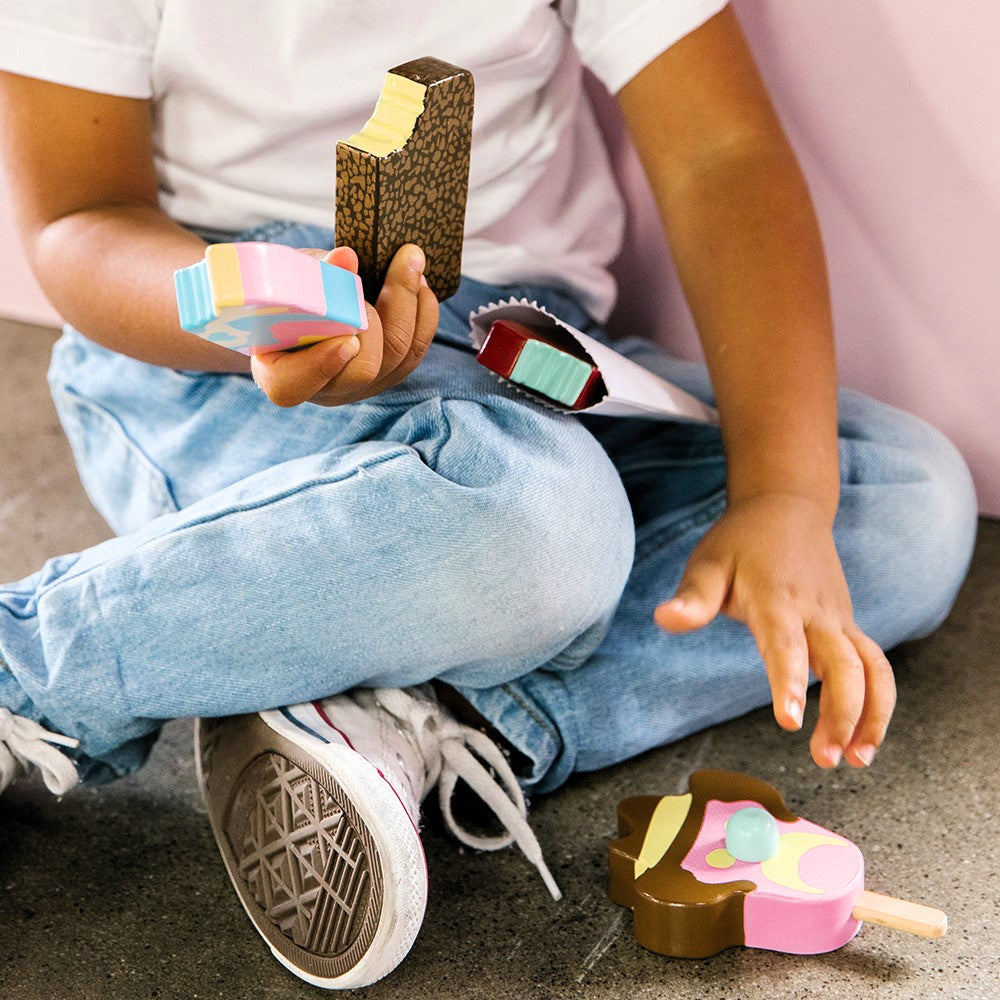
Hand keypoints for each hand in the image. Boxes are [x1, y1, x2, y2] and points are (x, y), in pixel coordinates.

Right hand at [251, 244, 438, 406]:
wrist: (303, 304)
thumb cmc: (285, 292)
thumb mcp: (287, 277)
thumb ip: (312, 273)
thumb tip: (346, 258)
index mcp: (280, 372)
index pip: (293, 386)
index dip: (320, 366)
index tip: (344, 336)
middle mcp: (322, 389)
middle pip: (362, 370)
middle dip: (379, 317)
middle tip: (384, 271)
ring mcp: (359, 387)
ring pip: (398, 359)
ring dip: (408, 305)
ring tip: (409, 262)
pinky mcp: (387, 376)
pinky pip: (414, 352)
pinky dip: (423, 315)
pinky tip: (420, 284)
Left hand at [654, 492, 895, 769]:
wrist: (788, 508)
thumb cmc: (740, 542)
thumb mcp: (709, 562)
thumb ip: (693, 598)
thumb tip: (664, 619)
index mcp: (777, 598)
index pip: (786, 644)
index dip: (789, 681)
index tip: (790, 721)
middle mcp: (817, 612)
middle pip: (845, 665)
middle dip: (842, 713)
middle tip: (825, 759)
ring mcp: (839, 619)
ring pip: (873, 668)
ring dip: (872, 715)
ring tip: (857, 759)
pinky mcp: (849, 626)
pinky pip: (876, 666)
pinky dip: (879, 702)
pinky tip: (861, 739)